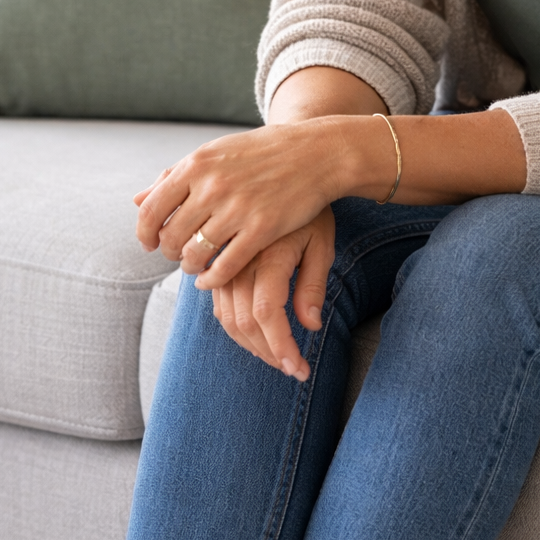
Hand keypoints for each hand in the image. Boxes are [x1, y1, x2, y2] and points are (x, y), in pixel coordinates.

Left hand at [133, 120, 356, 289]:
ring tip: (196, 264)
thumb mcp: (216, 152)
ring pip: (194, 254)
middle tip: (178, 254)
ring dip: (190, 266)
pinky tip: (212, 278)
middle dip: (169, 252)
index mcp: (198, 163)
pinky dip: (212, 279)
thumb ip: (174, 176)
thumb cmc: (263, 152)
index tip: (150, 243)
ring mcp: (237, 209)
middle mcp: (213, 186)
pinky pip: (224, 267)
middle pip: (171, 236)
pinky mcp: (262, 230)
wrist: (316, 152)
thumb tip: (136, 200)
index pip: (151, 209)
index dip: (145, 233)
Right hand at [210, 208, 335, 380]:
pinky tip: (259, 336)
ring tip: (279, 357)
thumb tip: (310, 325)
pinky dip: (237, 327)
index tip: (301, 370)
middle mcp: (241, 258)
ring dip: (253, 345)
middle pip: (245, 321)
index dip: (282, 347)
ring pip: (228, 317)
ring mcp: (225, 260)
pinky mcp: (218, 262)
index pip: (267, 313)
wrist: (287, 170)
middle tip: (293, 369)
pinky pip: (219, 305)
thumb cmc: (311, 209)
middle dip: (269, 353)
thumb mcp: (322, 240)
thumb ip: (313, 283)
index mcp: (269, 252)